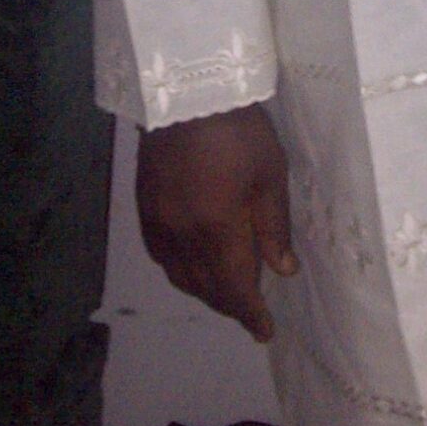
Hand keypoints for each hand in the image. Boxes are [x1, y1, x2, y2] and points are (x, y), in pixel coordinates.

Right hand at [135, 101, 296, 343]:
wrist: (186, 94)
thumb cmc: (238, 130)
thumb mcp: (270, 174)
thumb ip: (274, 227)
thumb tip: (282, 270)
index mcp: (217, 229)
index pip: (235, 288)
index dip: (250, 314)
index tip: (264, 332)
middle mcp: (182, 236)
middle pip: (206, 287)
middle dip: (230, 305)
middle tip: (251, 311)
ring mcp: (158, 224)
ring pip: (181, 277)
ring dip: (205, 291)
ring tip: (225, 292)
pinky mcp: (144, 209)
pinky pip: (161, 257)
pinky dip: (180, 270)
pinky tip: (192, 264)